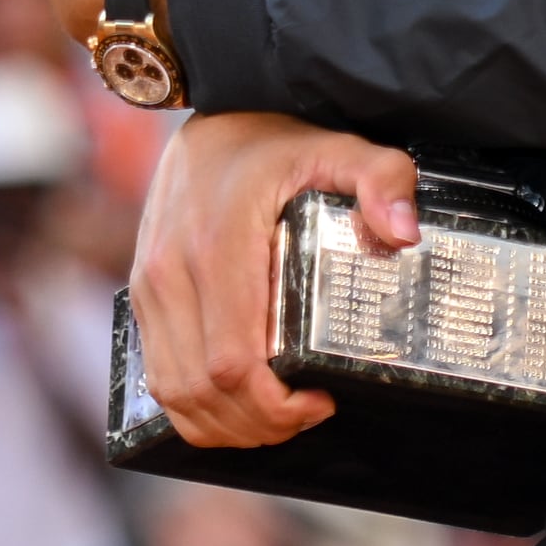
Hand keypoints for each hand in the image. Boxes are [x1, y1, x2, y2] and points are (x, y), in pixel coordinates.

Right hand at [131, 112, 417, 446]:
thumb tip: (404, 233)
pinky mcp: (141, 296)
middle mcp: (170, 271)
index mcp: (217, 245)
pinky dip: (195, 410)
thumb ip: (381, 180)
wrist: (213, 119)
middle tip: (309, 415)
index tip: (322, 400)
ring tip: (278, 418)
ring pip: (174, 395)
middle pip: (203, 390)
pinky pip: (157, 379)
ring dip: (225, 426)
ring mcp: (148, 287)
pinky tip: (237, 407)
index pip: (232, 362)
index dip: (275, 405)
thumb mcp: (341, 148)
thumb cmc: (279, 142)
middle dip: (259, 424)